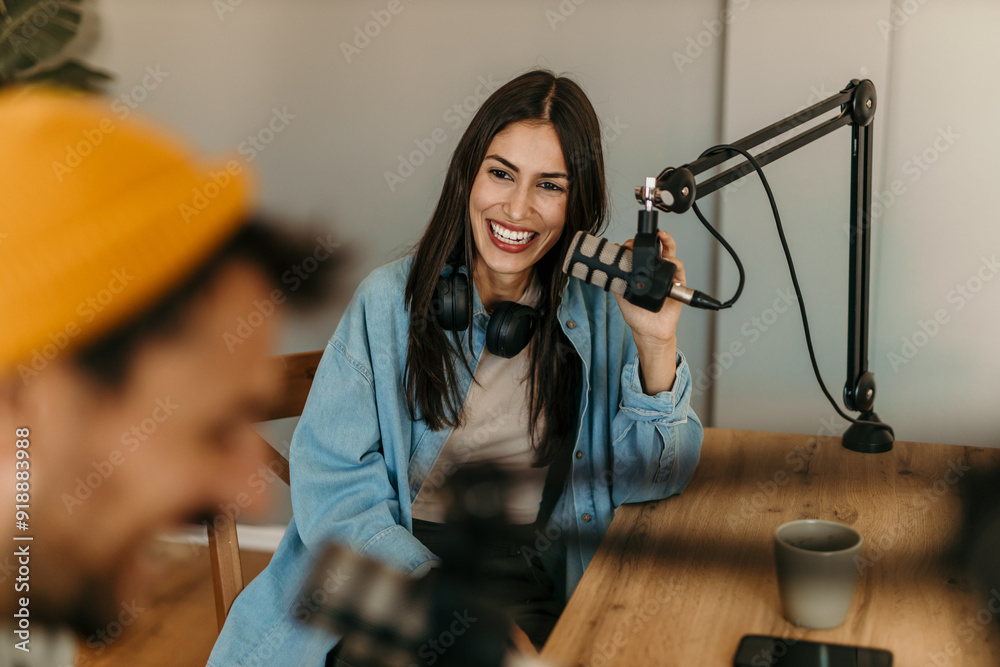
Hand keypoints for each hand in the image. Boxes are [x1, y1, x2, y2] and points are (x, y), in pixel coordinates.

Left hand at [613, 229, 682, 394]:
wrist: (648, 330)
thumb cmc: (636, 314)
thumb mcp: (622, 294)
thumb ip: (619, 280)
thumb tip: (613, 265)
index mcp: (642, 272)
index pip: (640, 253)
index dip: (635, 246)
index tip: (628, 244)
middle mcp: (655, 271)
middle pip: (657, 248)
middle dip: (654, 238)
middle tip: (648, 235)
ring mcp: (667, 276)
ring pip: (670, 254)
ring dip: (667, 243)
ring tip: (661, 237)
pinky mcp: (677, 283)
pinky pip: (678, 269)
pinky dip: (674, 263)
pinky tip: (669, 261)